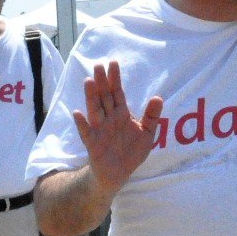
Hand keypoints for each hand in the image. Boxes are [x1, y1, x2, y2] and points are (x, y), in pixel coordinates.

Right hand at [73, 60, 163, 193]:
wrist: (118, 173)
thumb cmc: (131, 151)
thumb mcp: (147, 133)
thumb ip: (152, 116)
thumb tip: (158, 97)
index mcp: (121, 114)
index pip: (118, 92)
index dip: (115, 78)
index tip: (113, 62)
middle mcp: (109, 118)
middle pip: (104, 97)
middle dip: (102, 82)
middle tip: (98, 65)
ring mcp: (99, 130)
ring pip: (95, 110)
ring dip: (91, 96)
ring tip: (89, 81)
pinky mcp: (93, 143)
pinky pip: (86, 133)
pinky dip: (82, 124)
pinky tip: (78, 113)